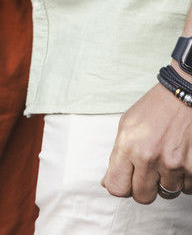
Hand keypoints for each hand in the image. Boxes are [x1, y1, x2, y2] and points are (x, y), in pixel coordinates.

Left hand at [103, 80, 191, 202]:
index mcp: (128, 146)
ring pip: (168, 193)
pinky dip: (184, 179)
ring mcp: (174, 163)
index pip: (117, 187)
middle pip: (143, 197)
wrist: (184, 96)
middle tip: (148, 175)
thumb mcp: (127, 126)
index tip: (126, 182)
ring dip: (167, 182)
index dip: (121, 187)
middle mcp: (150, 157)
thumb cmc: (153, 110)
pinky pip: (188, 188)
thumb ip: (117, 156)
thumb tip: (109, 183)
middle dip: (144, 189)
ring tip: (167, 162)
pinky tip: (180, 161)